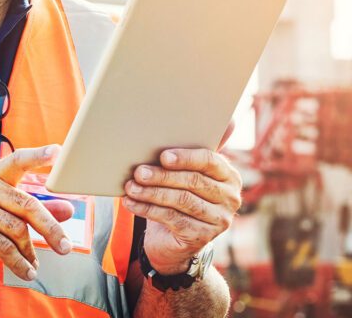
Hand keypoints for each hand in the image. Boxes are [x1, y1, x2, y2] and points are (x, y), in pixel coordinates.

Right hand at [0, 145, 74, 281]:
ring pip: (16, 229)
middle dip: (50, 228)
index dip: (38, 155)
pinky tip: (25, 271)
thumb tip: (68, 209)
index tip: (58, 151)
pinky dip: (18, 262)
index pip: (17, 160)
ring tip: (35, 264)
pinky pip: (2, 247)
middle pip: (27, 204)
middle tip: (66, 246)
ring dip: (29, 252)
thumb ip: (31, 209)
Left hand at [123, 148, 241, 273]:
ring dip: (151, 192)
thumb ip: (188, 154)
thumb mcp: (184, 175)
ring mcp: (219, 220)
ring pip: (182, 200)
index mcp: (228, 176)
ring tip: (130, 187)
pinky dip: (148, 209)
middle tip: (138, 172)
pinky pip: (172, 218)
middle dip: (162, 176)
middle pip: (193, 181)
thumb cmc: (178, 195)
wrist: (173, 236)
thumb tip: (215, 123)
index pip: (210, 162)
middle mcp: (230, 198)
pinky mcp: (202, 237)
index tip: (163, 156)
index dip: (186, 158)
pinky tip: (131, 203)